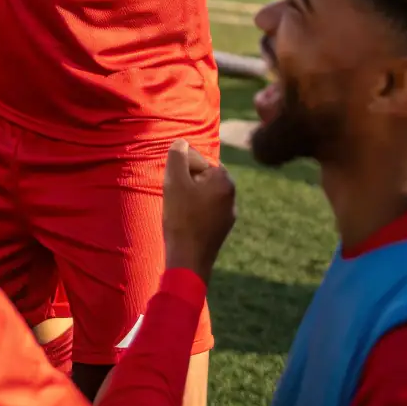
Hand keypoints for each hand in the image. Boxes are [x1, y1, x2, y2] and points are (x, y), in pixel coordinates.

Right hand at [162, 140, 235, 283]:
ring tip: (177, 211)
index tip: (175, 187)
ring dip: (188, 197)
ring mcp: (229, 214)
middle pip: (201, 176)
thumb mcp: (174, 180)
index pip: (198, 159)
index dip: (180, 170)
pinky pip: (205, 210)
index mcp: (224, 180)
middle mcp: (232, 195)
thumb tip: (182, 143)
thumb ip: (177, 154)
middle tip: (174, 197)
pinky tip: (184, 223)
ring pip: (202, 194)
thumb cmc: (181, 218)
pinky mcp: (222, 229)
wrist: (189, 261)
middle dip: (185, 182)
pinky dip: (193, 212)